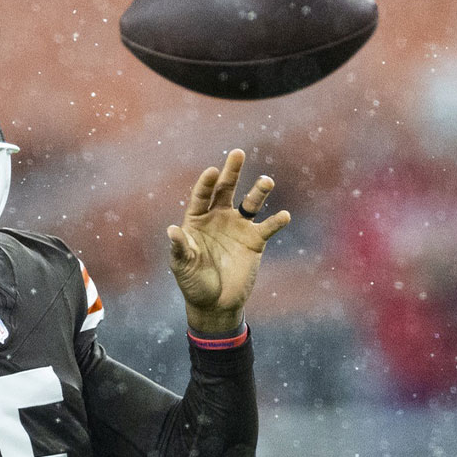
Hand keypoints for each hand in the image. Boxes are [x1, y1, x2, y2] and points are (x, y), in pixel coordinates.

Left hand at [167, 149, 290, 332]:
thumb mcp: (183, 265)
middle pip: (226, 189)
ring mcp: (238, 227)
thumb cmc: (193, 282)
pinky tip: (283, 216)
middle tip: (238, 153)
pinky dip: (276, 221)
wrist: (215, 303)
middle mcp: (218, 218)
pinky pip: (267, 227)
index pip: (201, 196)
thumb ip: (180, 247)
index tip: (211, 172)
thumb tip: (172, 230)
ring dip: (258, 192)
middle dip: (231, 172)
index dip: (206, 184)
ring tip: (267, 181)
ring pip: (250, 203)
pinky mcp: (255, 240)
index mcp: (197, 220)